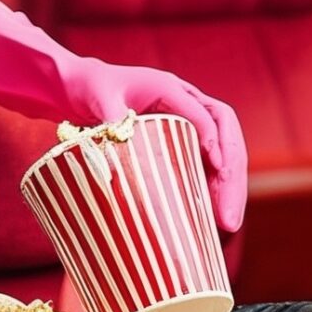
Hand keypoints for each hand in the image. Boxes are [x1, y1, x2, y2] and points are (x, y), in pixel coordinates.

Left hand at [0, 0, 248, 231]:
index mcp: (171, 89)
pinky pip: (205, 164)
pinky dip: (212, 189)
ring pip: (222, 152)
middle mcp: (187, 102)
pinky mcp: (180, 140)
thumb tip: (116, 157)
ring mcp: (187, 122)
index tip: (217, 171)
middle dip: (232, 176)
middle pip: (225, 136)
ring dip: (228, 187)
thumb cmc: (89, 88)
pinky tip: (212, 218)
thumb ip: (111, 119)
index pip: (207, 116)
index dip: (215, 144)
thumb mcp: (98, 98)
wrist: (80, 87)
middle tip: (229, 217)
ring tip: (228, 225)